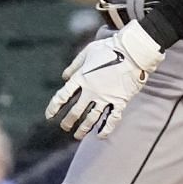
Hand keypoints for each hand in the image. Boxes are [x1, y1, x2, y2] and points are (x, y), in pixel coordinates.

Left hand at [46, 20, 163, 139]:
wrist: (133, 51)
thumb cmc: (109, 48)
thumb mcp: (87, 52)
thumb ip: (74, 65)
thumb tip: (64, 77)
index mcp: (81, 78)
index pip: (62, 97)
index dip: (53, 108)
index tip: (49, 116)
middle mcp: (91, 90)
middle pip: (75, 111)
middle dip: (68, 122)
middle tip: (65, 127)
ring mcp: (106, 97)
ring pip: (91, 118)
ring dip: (83, 129)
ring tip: (78, 136)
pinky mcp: (120, 101)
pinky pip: (112, 119)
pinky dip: (106, 129)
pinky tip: (100, 136)